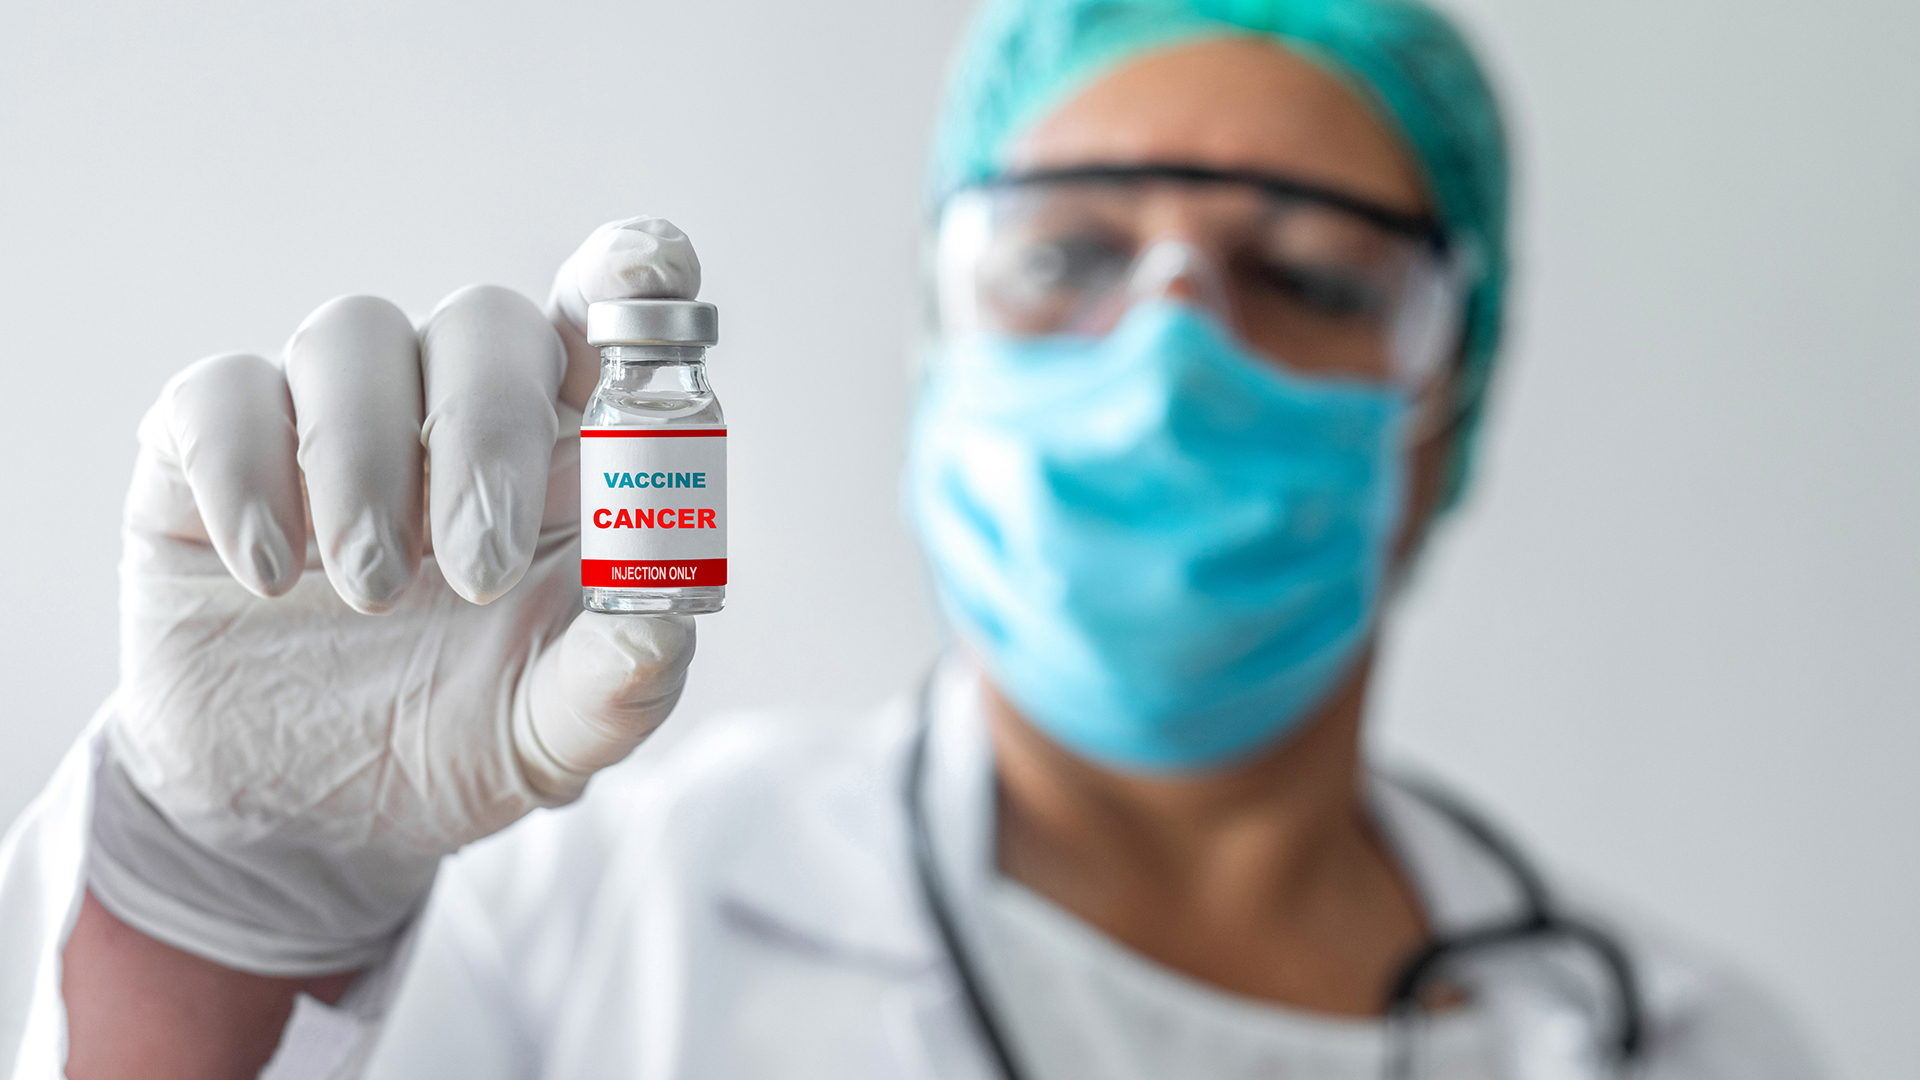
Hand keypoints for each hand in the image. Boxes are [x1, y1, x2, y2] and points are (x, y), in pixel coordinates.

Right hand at [90, 217, 705, 973]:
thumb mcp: (553, 735)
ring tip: (374, 591)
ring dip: (366, 460)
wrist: (303, 815)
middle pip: (483, 320)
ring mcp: (334, 418)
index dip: (629, 271)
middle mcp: (455, 409)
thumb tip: (657, 628)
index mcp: (567, 453)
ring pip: (352, 334)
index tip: (648, 277)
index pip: (605, 319)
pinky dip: (249, 474)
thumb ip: (617, 684)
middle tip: (479, 569)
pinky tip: (273, 574)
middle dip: (488, 432)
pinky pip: (221, 393)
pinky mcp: (213, 449)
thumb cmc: (457, 739)